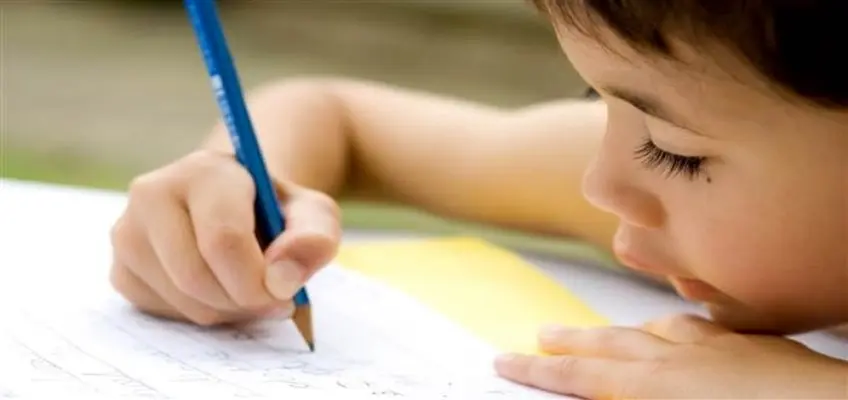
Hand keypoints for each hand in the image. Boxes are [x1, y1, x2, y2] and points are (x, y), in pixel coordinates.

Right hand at [109, 149, 340, 325]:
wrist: (240, 210)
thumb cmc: (275, 213)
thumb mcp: (313, 215)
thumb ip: (314, 237)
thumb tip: (282, 278)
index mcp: (204, 171)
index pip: (223, 240)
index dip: (257, 280)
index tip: (283, 292)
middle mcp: (153, 193)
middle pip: (196, 276)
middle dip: (242, 301)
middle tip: (270, 299)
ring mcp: (128, 231)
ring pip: (180, 300)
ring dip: (225, 311)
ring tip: (246, 288)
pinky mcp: (121, 268)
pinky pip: (161, 312)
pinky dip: (198, 314)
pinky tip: (216, 290)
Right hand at [495, 314, 847, 398]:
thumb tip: (597, 396)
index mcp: (656, 387)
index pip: (581, 378)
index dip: (539, 371)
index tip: (507, 360)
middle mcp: (680, 359)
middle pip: (609, 345)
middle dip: (569, 342)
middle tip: (539, 336)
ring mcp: (718, 347)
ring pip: (653, 330)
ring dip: (619, 333)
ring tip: (601, 333)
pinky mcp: (753, 345)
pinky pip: (700, 328)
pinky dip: (676, 330)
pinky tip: (680, 331)